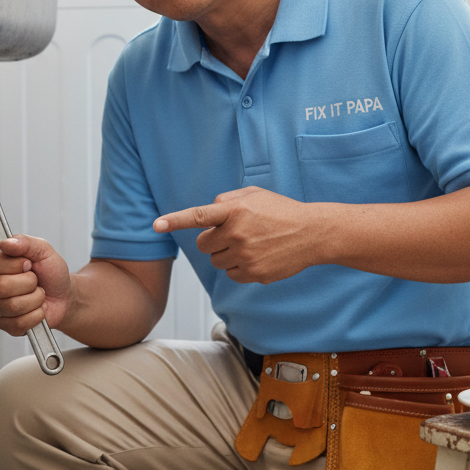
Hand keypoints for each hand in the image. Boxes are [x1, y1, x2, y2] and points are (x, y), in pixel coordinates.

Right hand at [0, 235, 71, 335]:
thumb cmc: (51, 273)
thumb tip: (5, 243)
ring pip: (12, 306)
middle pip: (1, 286)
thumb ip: (25, 242)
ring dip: (35, 299)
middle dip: (29, 283)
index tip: (28, 264)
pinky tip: (37, 309)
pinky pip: (18, 323)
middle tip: (35, 281)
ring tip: (38, 295)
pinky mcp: (3, 325)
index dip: (14, 265)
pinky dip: (36, 315)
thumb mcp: (44, 251)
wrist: (64, 296)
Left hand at [154, 186, 320, 283]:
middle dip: (212, 240)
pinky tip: (258, 256)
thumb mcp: (254, 194)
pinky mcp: (254, 274)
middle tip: (233, 234)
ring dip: (226, 254)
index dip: (175, 220)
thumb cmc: (281, 211)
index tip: (156, 225)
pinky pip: (231, 275)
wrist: (313, 233)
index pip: (199, 216)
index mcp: (236, 210)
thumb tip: (207, 214)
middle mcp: (238, 233)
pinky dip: (239, 267)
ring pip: (216, 261)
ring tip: (250, 243)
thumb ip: (226, 201)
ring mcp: (246, 256)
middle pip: (203, 245)